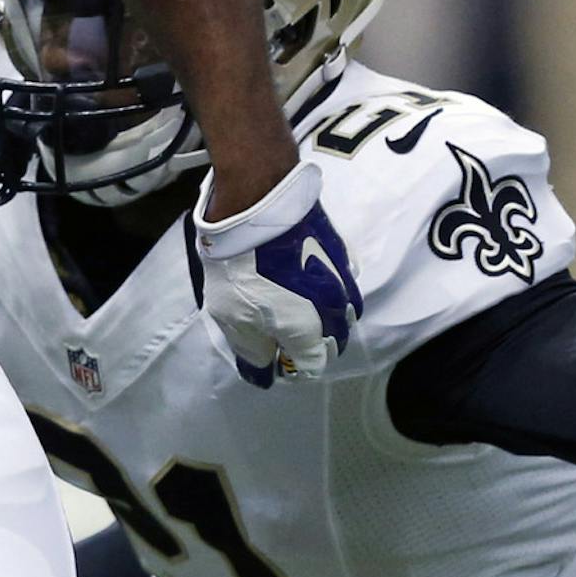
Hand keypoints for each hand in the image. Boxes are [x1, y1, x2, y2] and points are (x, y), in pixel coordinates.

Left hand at [194, 158, 362, 387]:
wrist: (258, 204)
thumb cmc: (241, 267)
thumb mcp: (232, 318)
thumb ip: (253, 352)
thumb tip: (266, 373)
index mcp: (311, 332)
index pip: (313, 366)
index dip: (290, 366)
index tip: (271, 354)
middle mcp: (336, 310)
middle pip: (332, 342)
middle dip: (309, 343)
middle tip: (278, 330)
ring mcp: (343, 279)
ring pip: (341, 312)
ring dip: (322, 316)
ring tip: (293, 304)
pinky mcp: (342, 252)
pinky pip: (341, 282)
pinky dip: (327, 289)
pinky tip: (303, 278)